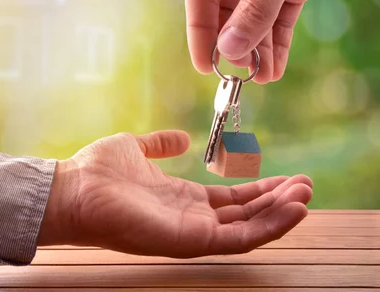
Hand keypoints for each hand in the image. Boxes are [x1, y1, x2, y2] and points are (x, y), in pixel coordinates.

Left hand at [38, 130, 311, 256]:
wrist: (72, 189)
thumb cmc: (97, 171)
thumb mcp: (136, 148)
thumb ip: (160, 144)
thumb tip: (181, 138)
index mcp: (182, 198)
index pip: (231, 200)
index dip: (260, 189)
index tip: (286, 176)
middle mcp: (191, 218)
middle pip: (246, 215)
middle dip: (277, 201)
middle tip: (306, 185)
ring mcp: (191, 232)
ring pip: (249, 229)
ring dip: (280, 214)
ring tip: (306, 195)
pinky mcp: (189, 241)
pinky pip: (238, 240)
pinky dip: (269, 227)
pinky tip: (293, 210)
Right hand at [186, 0, 379, 82]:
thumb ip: (256, 10)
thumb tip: (229, 49)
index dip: (201, 33)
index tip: (205, 65)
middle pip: (227, 12)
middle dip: (236, 43)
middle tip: (242, 71)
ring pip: (254, 20)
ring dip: (258, 49)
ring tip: (262, 75)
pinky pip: (279, 19)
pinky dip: (278, 43)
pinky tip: (275, 66)